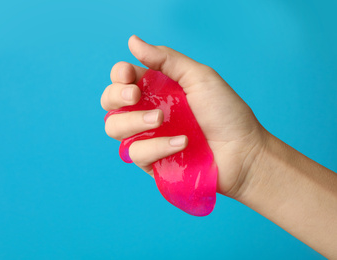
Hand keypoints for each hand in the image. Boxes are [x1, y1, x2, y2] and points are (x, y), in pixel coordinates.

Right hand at [100, 35, 266, 197]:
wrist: (242, 151)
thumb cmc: (225, 112)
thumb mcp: (198, 77)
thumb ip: (166, 59)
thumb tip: (133, 41)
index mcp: (156, 89)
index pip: (122, 78)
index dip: (119, 75)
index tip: (130, 75)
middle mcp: (147, 111)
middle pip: (110, 102)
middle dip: (115, 95)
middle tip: (136, 96)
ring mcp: (148, 136)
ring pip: (114, 128)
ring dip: (134, 121)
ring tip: (160, 119)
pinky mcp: (152, 161)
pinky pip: (136, 153)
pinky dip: (157, 147)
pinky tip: (182, 143)